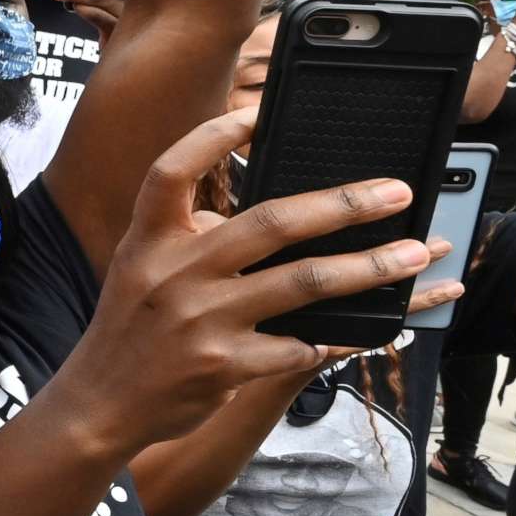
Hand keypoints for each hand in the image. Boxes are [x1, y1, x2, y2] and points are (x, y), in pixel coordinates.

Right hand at [65, 105, 450, 451]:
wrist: (101, 402)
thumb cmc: (131, 327)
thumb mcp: (141, 267)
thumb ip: (191, 236)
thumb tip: (269, 214)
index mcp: (148, 239)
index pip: (173, 171)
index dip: (213, 137)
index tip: (260, 113)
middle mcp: (173, 272)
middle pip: (270, 222)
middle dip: (344, 204)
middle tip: (395, 193)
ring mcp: (200, 320)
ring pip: (304, 282)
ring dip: (369, 267)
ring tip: (414, 254)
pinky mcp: (224, 365)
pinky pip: (298, 344)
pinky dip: (332, 337)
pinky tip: (359, 330)